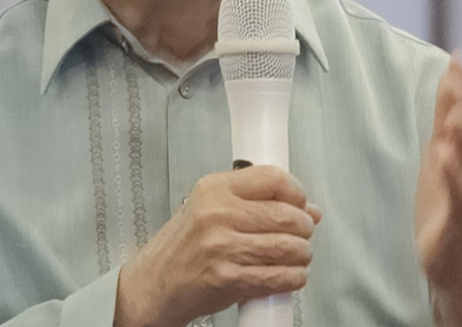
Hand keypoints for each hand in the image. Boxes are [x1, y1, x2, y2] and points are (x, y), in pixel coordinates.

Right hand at [114, 165, 320, 326]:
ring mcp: (222, 246)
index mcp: (215, 189)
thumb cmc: (184, 245)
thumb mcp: (210, 206)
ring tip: (297, 254)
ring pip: (289, 247)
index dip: (296, 191)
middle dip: (304, 226)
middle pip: (287, 214)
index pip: (273, 178)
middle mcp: (217, 213)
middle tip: (302, 232)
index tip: (301, 201)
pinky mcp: (228, 278)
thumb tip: (307, 208)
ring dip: (302, 254)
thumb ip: (255, 202)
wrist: (154, 283)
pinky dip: (294, 277)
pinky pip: (279, 277)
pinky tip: (290, 274)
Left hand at [414, 53, 461, 324]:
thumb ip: (448, 127)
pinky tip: (442, 154)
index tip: (457, 59)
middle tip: (455, 72)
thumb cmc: (450, 207)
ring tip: (451, 108)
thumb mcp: (445, 162)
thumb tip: (448, 86)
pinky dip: (451, 174)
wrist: (459, 265)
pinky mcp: (456, 223)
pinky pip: (456, 196)